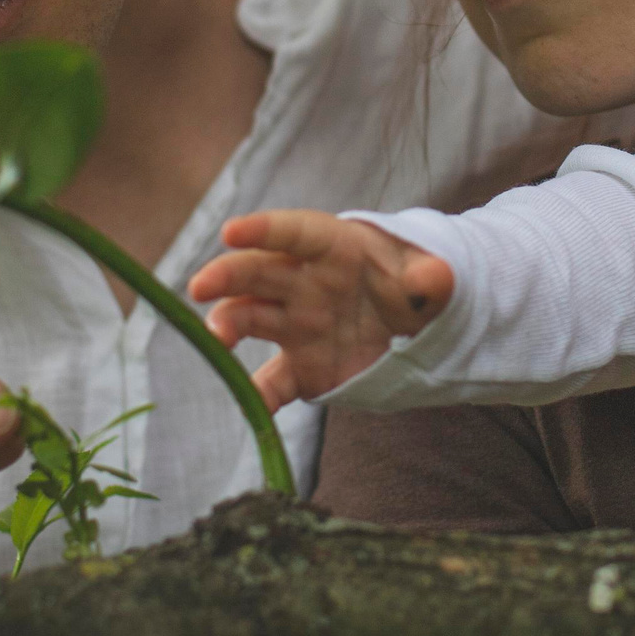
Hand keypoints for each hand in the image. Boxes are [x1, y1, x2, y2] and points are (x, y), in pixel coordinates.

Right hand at [189, 211, 453, 409]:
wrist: (417, 324)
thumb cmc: (414, 280)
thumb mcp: (432, 274)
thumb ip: (431, 277)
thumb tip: (433, 278)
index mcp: (333, 247)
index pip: (295, 232)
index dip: (263, 229)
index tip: (230, 231)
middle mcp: (304, 282)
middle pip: (258, 272)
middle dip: (227, 276)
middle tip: (201, 287)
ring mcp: (297, 324)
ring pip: (251, 319)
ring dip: (229, 325)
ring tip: (215, 339)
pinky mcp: (301, 366)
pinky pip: (274, 383)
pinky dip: (260, 395)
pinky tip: (253, 406)